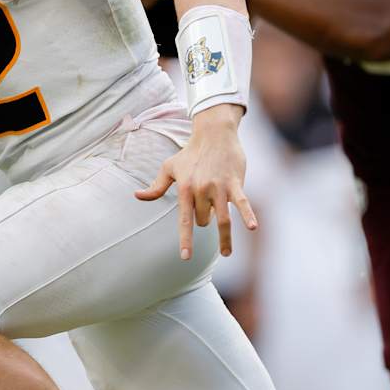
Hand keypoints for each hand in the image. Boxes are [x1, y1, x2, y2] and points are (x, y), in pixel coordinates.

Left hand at [135, 106, 257, 259]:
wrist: (213, 133)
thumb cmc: (190, 153)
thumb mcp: (169, 168)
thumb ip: (156, 186)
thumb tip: (137, 196)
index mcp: (185, 189)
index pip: (184, 220)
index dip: (186, 239)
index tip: (186, 257)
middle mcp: (201, 190)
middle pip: (204, 220)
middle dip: (205, 220)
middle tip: (207, 208)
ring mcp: (219, 187)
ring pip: (223, 220)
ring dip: (225, 239)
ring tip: (225, 253)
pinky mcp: (235, 183)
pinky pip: (242, 202)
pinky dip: (248, 215)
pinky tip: (252, 227)